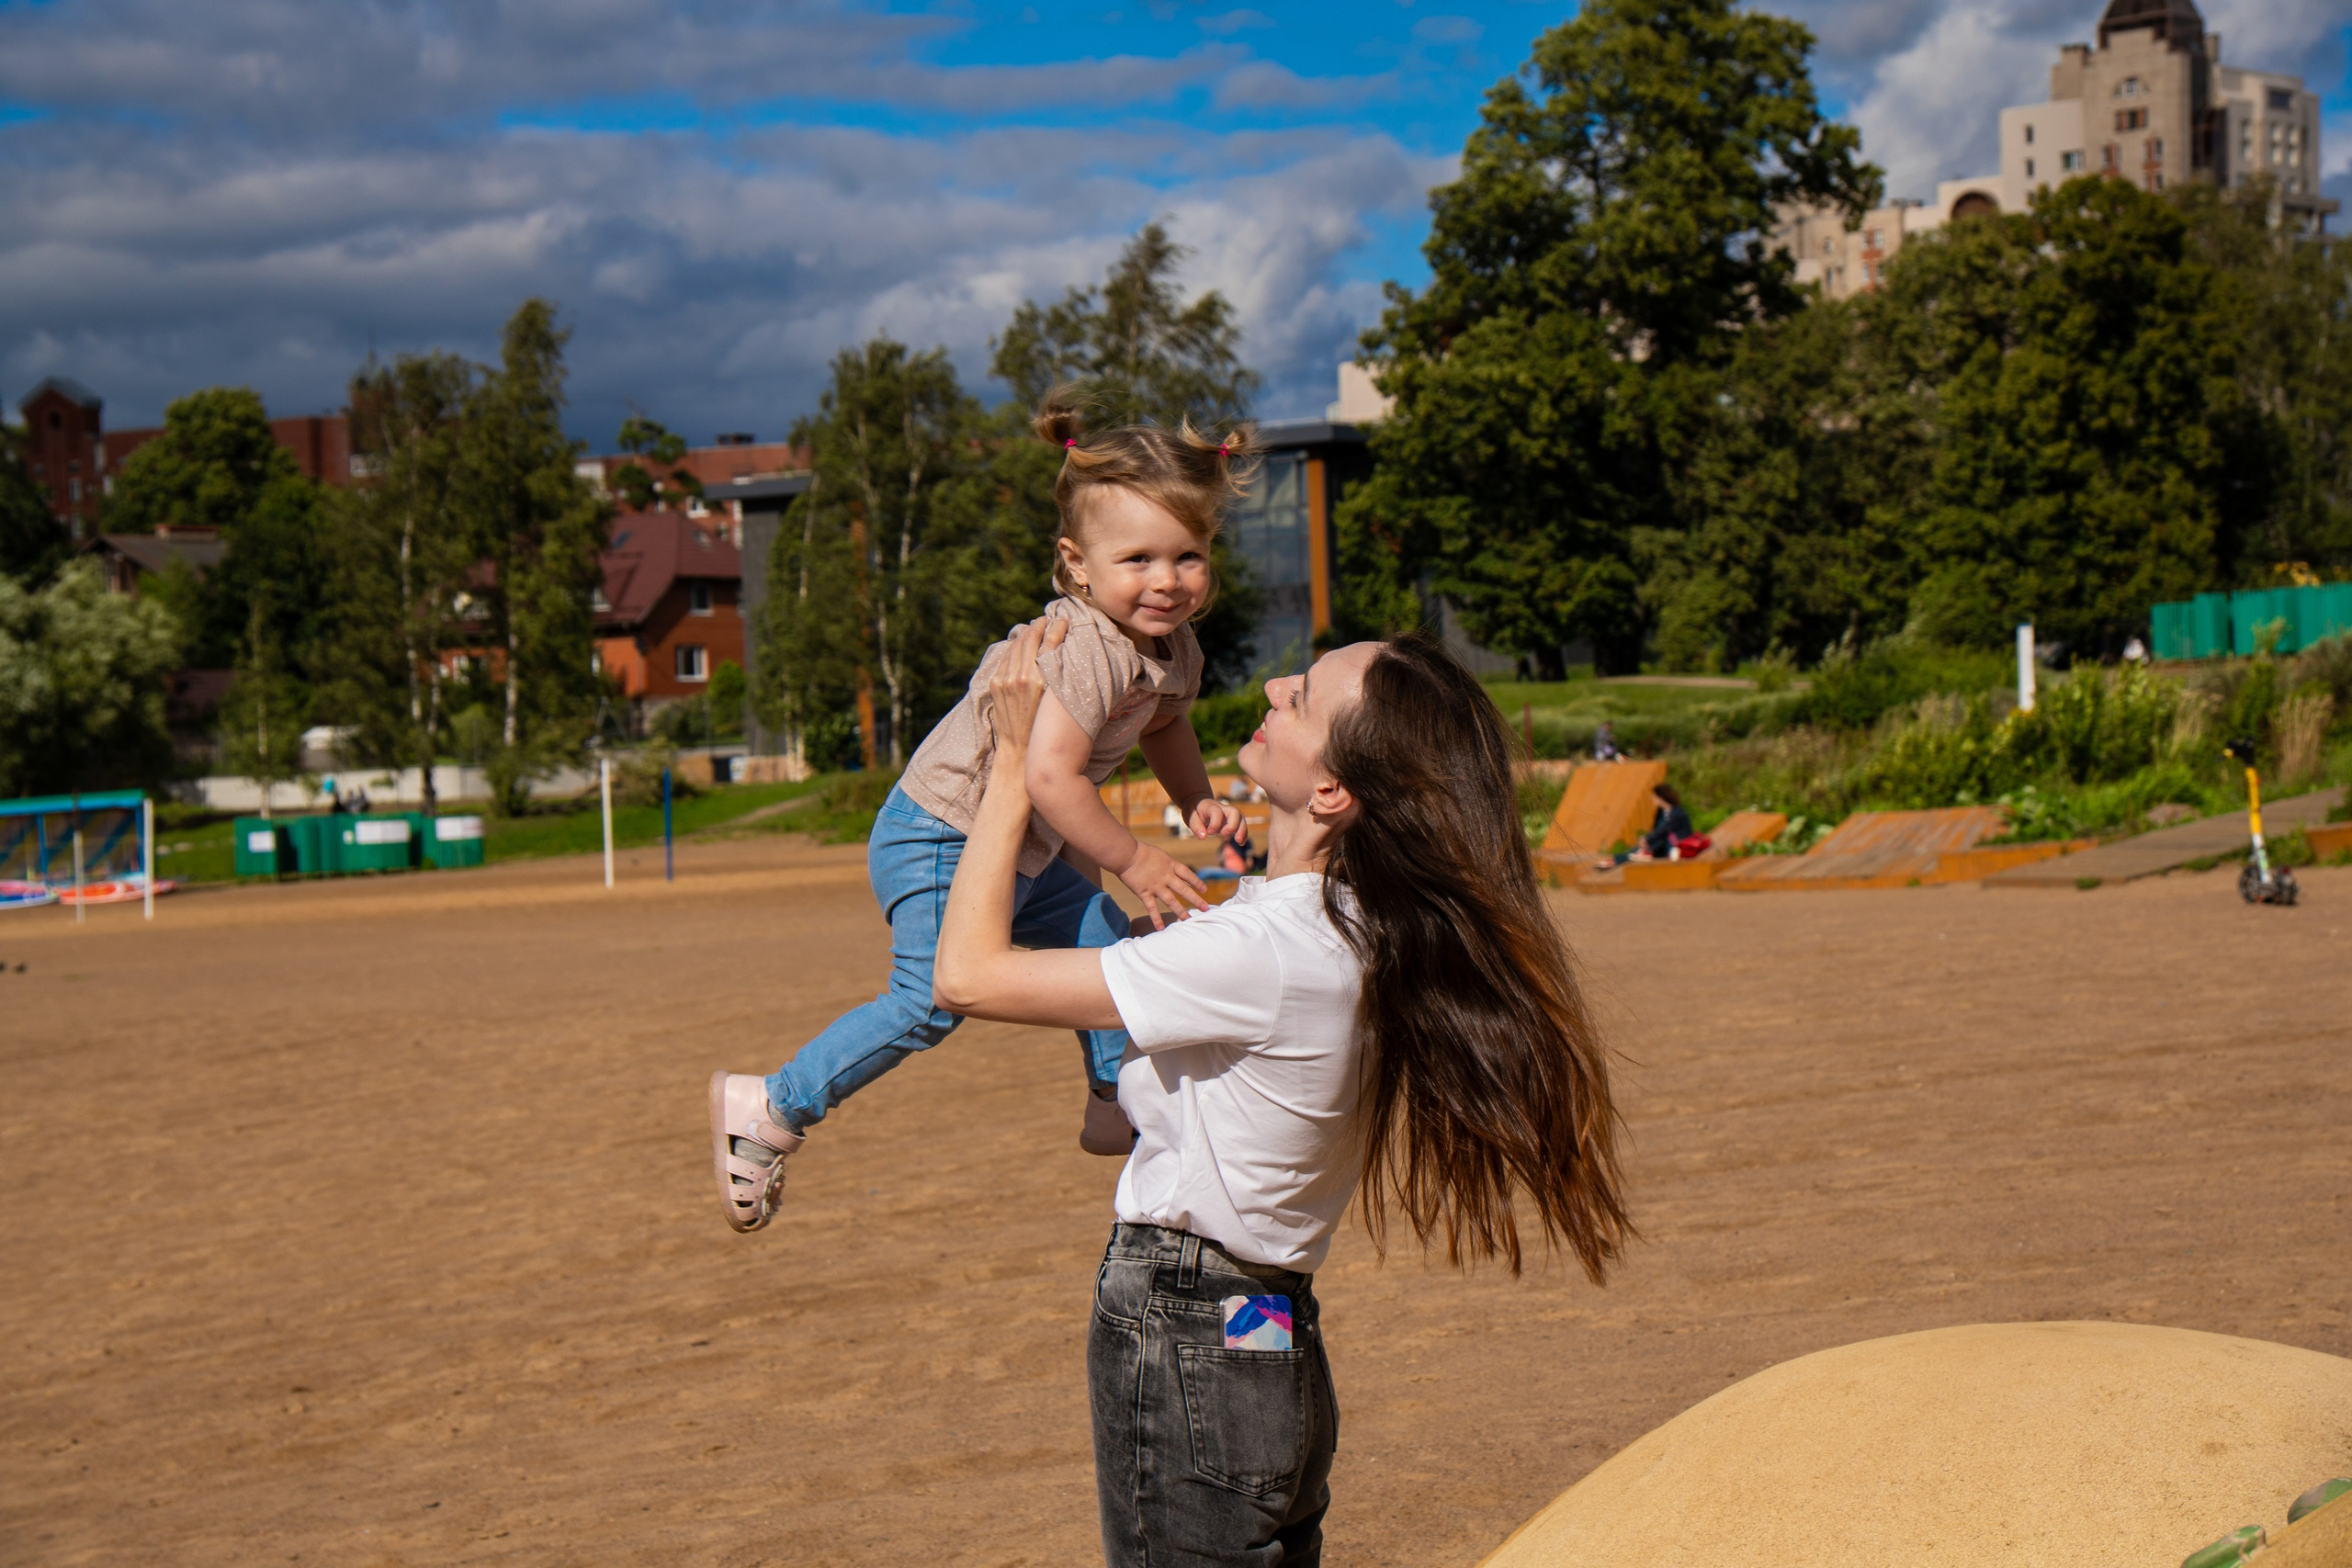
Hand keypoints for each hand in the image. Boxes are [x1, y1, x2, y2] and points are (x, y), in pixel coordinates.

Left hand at [982, 617, 1066, 759]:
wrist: (1019, 749)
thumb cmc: (1044, 727)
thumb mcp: (1055, 700)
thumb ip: (1057, 675)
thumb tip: (1062, 652)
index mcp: (1039, 681)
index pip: (1049, 643)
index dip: (1056, 627)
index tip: (1062, 620)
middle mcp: (1020, 677)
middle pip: (1030, 639)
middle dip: (1038, 625)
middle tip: (1046, 619)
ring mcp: (1005, 679)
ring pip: (1016, 645)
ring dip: (1026, 633)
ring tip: (1034, 628)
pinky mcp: (995, 683)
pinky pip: (1006, 657)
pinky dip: (1014, 647)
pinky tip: (1020, 644)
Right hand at [1118, 839, 1208, 928]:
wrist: (1127, 854)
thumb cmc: (1141, 851)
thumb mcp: (1160, 854)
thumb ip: (1166, 864)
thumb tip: (1172, 871)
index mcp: (1171, 865)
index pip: (1188, 875)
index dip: (1197, 883)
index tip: (1204, 890)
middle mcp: (1166, 877)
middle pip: (1184, 890)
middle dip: (1196, 900)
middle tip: (1206, 908)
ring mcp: (1156, 886)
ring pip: (1171, 901)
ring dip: (1181, 911)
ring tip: (1189, 920)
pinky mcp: (1144, 893)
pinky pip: (1152, 908)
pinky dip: (1156, 919)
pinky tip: (1161, 928)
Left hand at [1186, 797, 1246, 844]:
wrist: (1199, 801)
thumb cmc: (1194, 809)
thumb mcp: (1189, 815)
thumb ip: (1195, 826)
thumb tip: (1203, 837)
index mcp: (1210, 806)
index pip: (1217, 812)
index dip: (1215, 823)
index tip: (1209, 833)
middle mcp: (1222, 808)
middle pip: (1234, 812)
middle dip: (1232, 825)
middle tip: (1224, 835)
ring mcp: (1228, 814)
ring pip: (1241, 818)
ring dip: (1242, 830)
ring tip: (1239, 842)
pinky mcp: (1231, 820)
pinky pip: (1241, 825)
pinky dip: (1243, 833)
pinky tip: (1241, 843)